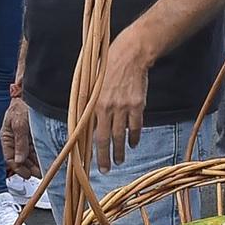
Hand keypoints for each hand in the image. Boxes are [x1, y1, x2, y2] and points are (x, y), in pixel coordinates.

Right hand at [1, 96, 36, 178]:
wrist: (32, 93)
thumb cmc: (22, 105)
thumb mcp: (19, 124)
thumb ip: (20, 143)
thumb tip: (19, 160)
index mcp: (7, 137)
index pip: (9, 158)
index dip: (18, 168)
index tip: (27, 174)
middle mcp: (15, 139)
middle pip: (21, 159)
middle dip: (29, 168)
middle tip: (39, 174)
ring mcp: (25, 138)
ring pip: (29, 155)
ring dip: (36, 163)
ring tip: (44, 170)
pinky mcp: (33, 135)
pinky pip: (36, 149)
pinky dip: (40, 155)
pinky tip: (46, 160)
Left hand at [89, 30, 151, 172]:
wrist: (131, 54)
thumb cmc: (109, 65)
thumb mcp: (93, 83)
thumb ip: (90, 103)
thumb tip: (86, 122)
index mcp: (94, 103)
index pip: (90, 132)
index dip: (89, 147)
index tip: (88, 160)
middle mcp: (108, 107)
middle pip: (105, 139)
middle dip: (105, 157)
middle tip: (105, 170)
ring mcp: (124, 107)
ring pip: (121, 136)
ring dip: (119, 151)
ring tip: (119, 161)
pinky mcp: (138, 105)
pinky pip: (136, 126)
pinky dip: (134, 137)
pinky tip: (132, 143)